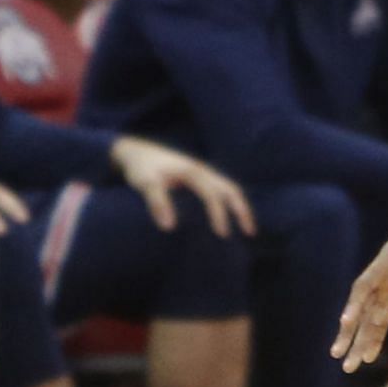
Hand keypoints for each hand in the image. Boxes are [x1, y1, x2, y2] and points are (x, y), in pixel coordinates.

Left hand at [109, 137, 255, 237]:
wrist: (137, 151)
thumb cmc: (141, 168)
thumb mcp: (145, 184)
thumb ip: (158, 203)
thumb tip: (169, 228)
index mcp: (193, 172)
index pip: (213, 195)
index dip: (220, 215)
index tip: (223, 235)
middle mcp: (203, 170)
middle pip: (231, 189)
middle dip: (242, 210)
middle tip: (250, 233)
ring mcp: (204, 172)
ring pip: (230, 188)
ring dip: (240, 206)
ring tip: (247, 227)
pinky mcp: (200, 176)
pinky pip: (222, 188)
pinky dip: (231, 202)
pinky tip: (230, 216)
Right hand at [334, 209, 387, 371]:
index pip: (367, 283)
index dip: (356, 302)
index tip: (346, 320)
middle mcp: (381, 275)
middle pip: (360, 306)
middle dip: (349, 330)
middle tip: (336, 354)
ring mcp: (386, 285)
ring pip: (367, 316)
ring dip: (358, 340)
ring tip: (348, 366)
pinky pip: (380, 317)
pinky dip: (375, 335)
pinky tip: (368, 355)